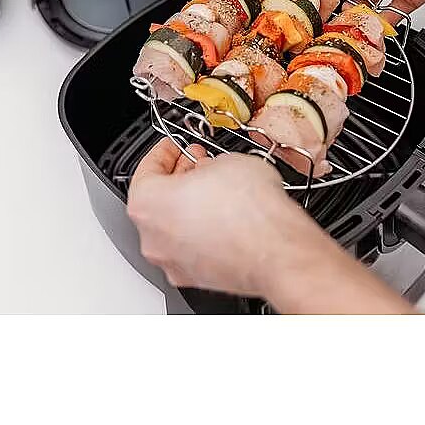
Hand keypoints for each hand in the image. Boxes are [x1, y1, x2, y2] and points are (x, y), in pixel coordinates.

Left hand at [127, 139, 414, 312]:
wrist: (277, 250)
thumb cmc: (250, 211)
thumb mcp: (225, 161)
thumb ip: (205, 164)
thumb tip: (208, 169)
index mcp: (148, 204)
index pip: (147, 169)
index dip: (165, 151)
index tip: (175, 146)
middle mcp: (153, 238)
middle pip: (157, 200)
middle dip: (179, 177)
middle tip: (197, 163)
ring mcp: (173, 262)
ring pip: (173, 227)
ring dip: (190, 205)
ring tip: (216, 188)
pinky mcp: (196, 278)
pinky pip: (191, 247)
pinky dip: (202, 231)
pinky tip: (225, 216)